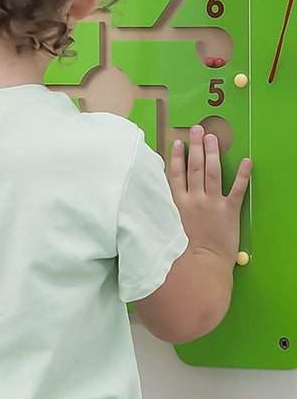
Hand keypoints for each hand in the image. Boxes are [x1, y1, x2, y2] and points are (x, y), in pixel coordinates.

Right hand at [167, 125, 251, 263]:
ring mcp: (211, 204)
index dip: (177, 156)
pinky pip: (237, 190)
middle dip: (196, 146)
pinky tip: (246, 162)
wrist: (199, 268)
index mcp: (175, 203)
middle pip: (194, 167)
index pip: (175, 173)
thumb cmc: (177, 253)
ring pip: (211, 172)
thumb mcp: (162, 227)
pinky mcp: (229, 212)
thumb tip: (150, 199)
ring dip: (212, 153)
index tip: (179, 142)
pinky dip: (242, 175)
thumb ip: (159, 210)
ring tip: (213, 138)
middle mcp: (193, 199)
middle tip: (198, 130)